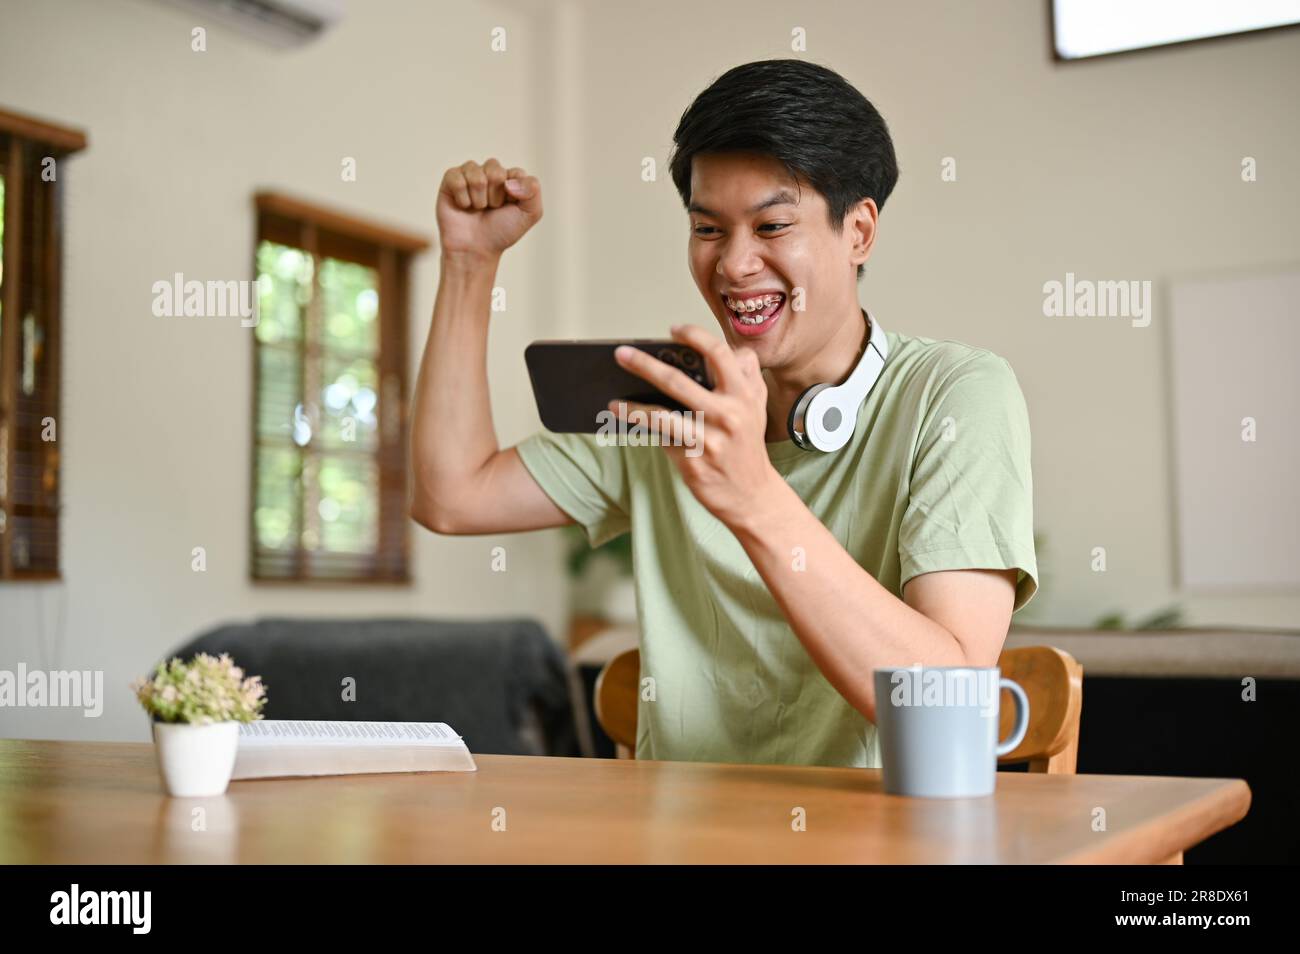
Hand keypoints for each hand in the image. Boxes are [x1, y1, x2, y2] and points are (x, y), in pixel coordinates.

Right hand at [437, 158, 542, 260]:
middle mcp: (490, 173)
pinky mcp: (451, 180)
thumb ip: (533, 190)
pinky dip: (462, 198)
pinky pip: (457, 179)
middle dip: (495, 196)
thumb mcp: (529, 214)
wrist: (476, 250)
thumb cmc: (501, 231)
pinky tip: (463, 206)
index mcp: (510, 178)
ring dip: (479, 199)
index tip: (510, 207)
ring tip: (477, 209)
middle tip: (491, 209)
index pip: (516, 173)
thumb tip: (509, 180)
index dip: (514, 194)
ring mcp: (469, 174)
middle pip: (495, 171)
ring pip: (476, 175)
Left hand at [608, 325, 781, 527]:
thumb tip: (708, 353)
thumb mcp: (755, 407)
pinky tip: (622, 414)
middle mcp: (729, 414)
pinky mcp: (694, 460)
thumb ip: (744, 377)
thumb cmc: (746, 444)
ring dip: (632, 403)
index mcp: (745, 394)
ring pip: (661, 414)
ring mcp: (710, 439)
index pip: (719, 354)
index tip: (672, 330)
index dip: (694, 336)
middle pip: (678, 380)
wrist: (752, 495)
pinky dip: (639, 424)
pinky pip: (659, 437)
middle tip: (620, 353)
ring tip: (613, 394)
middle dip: (644, 364)